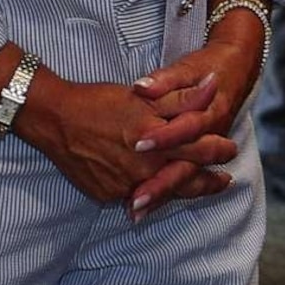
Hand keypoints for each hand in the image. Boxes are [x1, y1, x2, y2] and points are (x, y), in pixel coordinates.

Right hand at [18, 75, 236, 216]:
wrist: (54, 120)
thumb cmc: (101, 102)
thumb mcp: (145, 97)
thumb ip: (182, 99)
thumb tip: (215, 86)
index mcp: (157, 142)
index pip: (200, 151)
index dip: (219, 151)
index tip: (230, 150)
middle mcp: (144, 169)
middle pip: (186, 181)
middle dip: (208, 183)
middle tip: (224, 182)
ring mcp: (124, 186)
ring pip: (161, 193)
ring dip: (180, 190)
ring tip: (198, 188)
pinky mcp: (106, 195)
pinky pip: (134, 197)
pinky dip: (147, 193)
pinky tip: (153, 188)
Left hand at [123, 8, 264, 214]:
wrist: (235, 72)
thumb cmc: (206, 69)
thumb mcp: (186, 68)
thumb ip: (165, 80)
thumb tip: (142, 88)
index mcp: (207, 111)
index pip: (187, 128)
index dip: (165, 137)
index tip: (140, 145)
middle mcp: (209, 136)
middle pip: (187, 165)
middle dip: (162, 183)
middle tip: (136, 199)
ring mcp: (206, 149)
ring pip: (185, 178)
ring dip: (161, 195)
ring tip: (135, 212)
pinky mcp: (201, 155)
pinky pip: (184, 179)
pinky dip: (164, 193)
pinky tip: (141, 209)